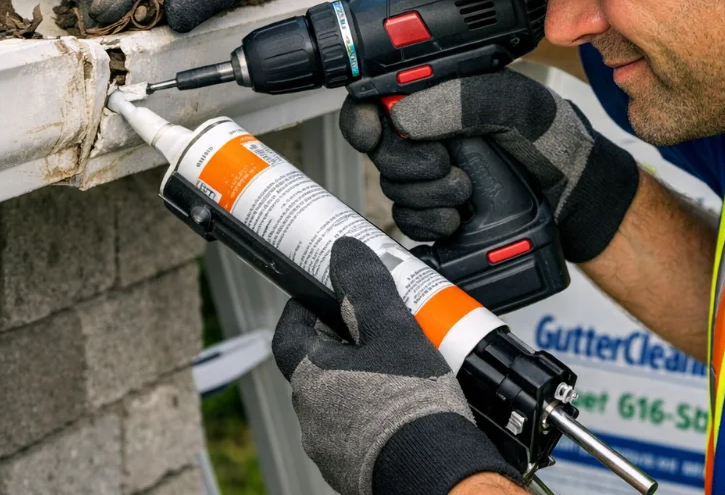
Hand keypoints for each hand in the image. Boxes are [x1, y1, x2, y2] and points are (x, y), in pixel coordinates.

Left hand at [272, 237, 517, 494]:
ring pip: (338, 398)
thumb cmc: (410, 407)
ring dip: (360, 379)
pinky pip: (358, 427)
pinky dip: (375, 411)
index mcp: (311, 378)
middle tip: (376, 328)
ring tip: (398, 367)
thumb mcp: (392, 330)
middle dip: (343, 344)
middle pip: (317, 365)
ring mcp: (331, 446)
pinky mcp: (356, 466)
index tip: (322, 297)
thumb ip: (366, 287)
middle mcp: (312, 415)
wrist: (436, 473)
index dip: (304, 310)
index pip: (288, 333)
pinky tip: (404, 404)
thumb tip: (344, 253)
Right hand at [340, 69, 638, 262]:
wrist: (578, 198)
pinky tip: (456, 220)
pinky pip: (406, 221)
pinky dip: (427, 223)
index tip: (370, 133)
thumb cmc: (557, 143)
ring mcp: (431, 175)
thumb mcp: (519, 106)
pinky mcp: (436, 211)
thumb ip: (464, 100)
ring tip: (464, 193)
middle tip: (446, 165)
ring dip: (425, 196)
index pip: (377, 98)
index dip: (362, 116)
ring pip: (392, 188)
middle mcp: (431, 133)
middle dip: (407, 164)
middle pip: (379, 149)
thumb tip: (404, 116)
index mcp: (443, 96)